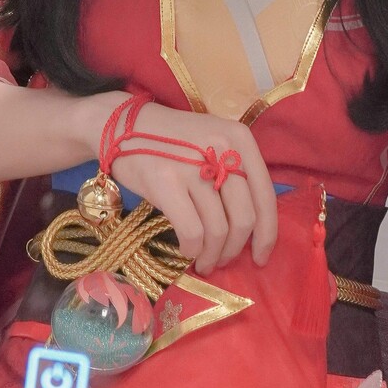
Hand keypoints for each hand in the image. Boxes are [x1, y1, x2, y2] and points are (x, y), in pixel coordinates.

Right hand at [87, 97, 277, 273]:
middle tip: (223, 261)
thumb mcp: (213, 144)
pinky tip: (187, 250)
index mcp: (241, 139)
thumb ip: (236, 175)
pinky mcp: (166, 181)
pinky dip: (193, 249)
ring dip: (212, 255)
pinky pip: (192, 231)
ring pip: (218, 229)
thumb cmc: (172, 142)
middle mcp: (222, 149)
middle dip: (235, 249)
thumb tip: (251, 230)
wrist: (121, 126)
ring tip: (204, 262)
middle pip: (244, 218)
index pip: (266, 197)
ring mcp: (193, 166)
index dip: (267, 235)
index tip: (260, 258)